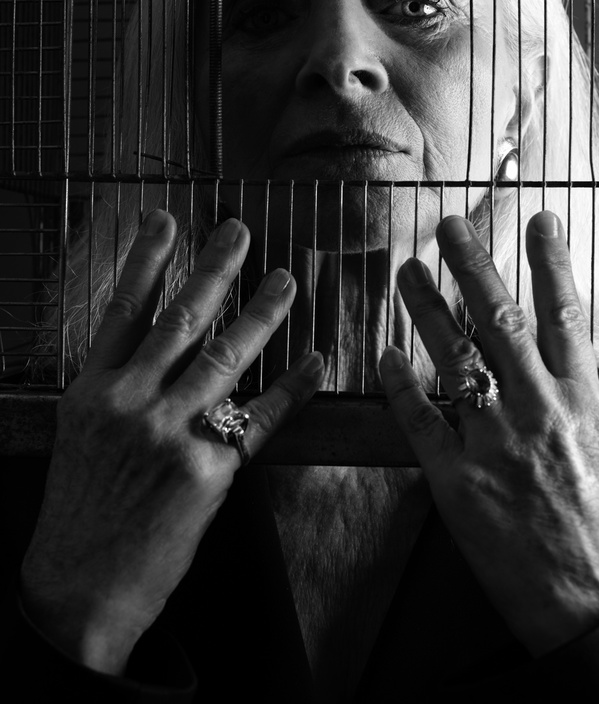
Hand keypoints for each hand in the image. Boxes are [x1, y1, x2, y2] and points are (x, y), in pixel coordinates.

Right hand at [20, 210, 322, 674]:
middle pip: (179, 319)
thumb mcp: (81, 434)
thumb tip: (154, 347)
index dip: (146, 259)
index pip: (122, 308)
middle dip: (213, 269)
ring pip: (223, 356)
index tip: (167, 219)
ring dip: (261, 314)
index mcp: (92, 389)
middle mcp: (129, 401)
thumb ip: (116, 387)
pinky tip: (311, 364)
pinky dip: (290, 389)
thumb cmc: (81, 510)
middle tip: (239, 231)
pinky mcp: (205, 469)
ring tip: (285, 281)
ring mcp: (168, 433)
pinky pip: (258, 418)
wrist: (80, 585)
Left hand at [380, 210, 598, 655]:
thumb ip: (571, 389)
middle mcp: (540, 413)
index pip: (565, 317)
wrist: (587, 596)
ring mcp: (496, 445)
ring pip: (458, 359)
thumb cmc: (597, 518)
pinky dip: (400, 383)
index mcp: (581, 402)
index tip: (538, 219)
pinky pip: (421, 420)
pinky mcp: (457, 480)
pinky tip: (385, 353)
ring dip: (428, 309)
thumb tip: (549, 342)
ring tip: (407, 271)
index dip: (552, 263)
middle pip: (502, 323)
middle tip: (447, 225)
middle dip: (474, 267)